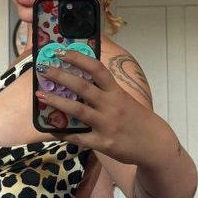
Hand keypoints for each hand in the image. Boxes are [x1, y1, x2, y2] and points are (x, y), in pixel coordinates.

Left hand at [35, 48, 158, 165]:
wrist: (156, 145)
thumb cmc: (139, 121)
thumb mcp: (127, 101)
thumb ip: (107, 93)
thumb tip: (84, 82)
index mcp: (117, 92)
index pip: (97, 69)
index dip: (78, 58)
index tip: (61, 52)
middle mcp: (111, 106)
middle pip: (83, 87)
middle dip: (61, 76)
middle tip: (43, 69)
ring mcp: (106, 125)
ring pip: (77, 110)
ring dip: (57, 102)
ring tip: (41, 96)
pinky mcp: (103, 143)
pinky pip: (79, 138)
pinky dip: (64, 133)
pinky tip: (51, 129)